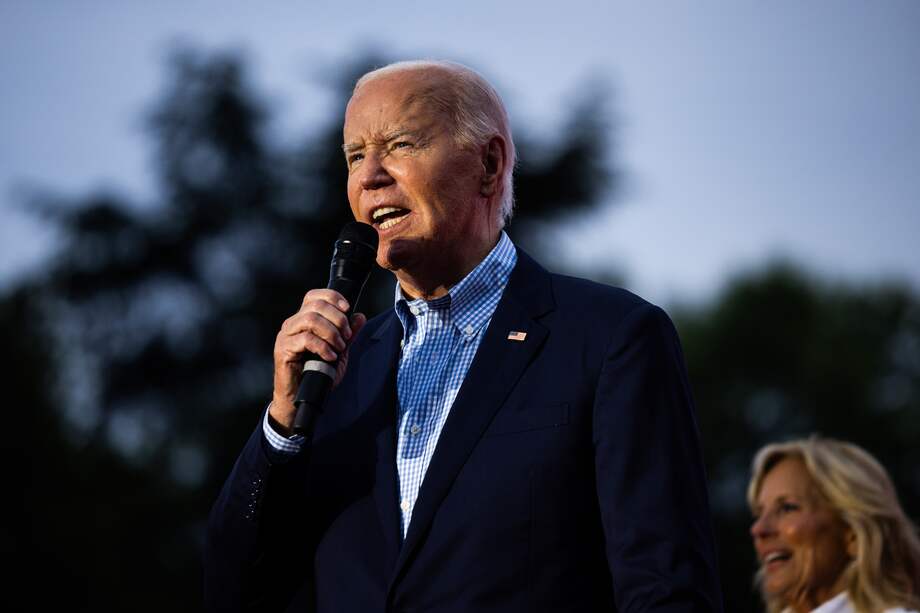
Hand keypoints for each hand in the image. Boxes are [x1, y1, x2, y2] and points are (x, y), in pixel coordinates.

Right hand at [270, 289, 367, 433]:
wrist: (301, 398)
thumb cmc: (317, 374)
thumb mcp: (338, 351)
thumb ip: (348, 334)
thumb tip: (360, 316)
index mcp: (303, 320)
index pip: (314, 295)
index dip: (333, 297)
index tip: (348, 309)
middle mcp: (292, 324)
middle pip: (315, 305)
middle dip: (338, 318)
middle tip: (346, 336)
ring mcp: (286, 336)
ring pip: (310, 319)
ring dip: (331, 332)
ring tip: (339, 347)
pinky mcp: (283, 350)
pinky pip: (305, 339)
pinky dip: (323, 347)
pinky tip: (330, 357)